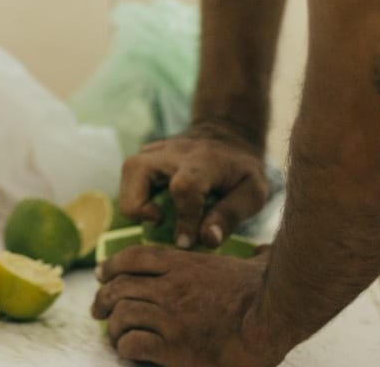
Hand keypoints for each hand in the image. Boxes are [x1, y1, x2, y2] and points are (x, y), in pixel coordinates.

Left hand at [92, 245, 291, 366]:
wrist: (270, 320)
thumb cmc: (266, 293)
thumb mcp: (252, 264)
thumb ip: (253, 254)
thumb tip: (265, 247)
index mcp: (183, 265)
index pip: (133, 258)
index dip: (111, 265)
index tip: (101, 274)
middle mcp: (170, 288)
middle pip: (120, 286)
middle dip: (103, 298)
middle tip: (98, 309)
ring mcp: (170, 318)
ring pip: (122, 315)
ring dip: (114, 326)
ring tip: (115, 334)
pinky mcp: (173, 348)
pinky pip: (134, 344)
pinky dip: (126, 347)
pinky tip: (130, 350)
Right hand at [118, 121, 268, 247]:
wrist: (226, 136)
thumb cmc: (240, 170)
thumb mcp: (252, 192)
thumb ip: (231, 216)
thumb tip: (206, 240)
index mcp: (203, 160)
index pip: (184, 187)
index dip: (184, 220)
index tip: (186, 243)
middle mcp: (171, 151)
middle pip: (136, 170)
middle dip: (140, 208)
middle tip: (161, 221)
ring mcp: (152, 150)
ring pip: (126, 173)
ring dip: (135, 204)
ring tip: (159, 216)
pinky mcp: (142, 156)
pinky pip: (128, 179)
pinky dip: (137, 199)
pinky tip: (158, 207)